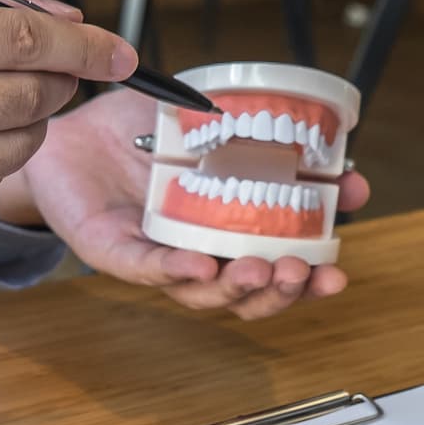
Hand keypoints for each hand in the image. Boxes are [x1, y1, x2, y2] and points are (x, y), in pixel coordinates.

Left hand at [0, 88, 370, 319]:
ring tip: (261, 271)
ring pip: (200, 294)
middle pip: (243, 296)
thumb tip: (350, 171)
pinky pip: (145, 268)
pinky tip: (199, 266)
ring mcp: (153, 258)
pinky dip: (174, 270)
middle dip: (280, 292)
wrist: (73, 128)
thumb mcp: (220, 128)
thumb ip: (280, 147)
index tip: (337, 271)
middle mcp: (193, 256)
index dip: (307, 280)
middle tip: (304, 272)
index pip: (273, 273)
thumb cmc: (142, 134)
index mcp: (225, 235)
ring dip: (235, 288)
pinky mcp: (110, 250)